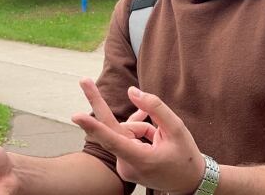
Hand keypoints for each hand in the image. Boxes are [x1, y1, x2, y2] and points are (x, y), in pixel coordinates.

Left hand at [71, 79, 204, 193]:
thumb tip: (131, 91)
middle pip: (110, 129)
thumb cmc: (185, 156)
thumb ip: (155, 108)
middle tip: (83, 81)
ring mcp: (124, 167)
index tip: (76, 116)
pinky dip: (137, 132)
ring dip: (139, 127)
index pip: (113, 140)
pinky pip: (125, 139)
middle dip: (99, 104)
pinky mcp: (124, 165)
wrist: (188, 183)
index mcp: (142, 159)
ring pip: (123, 132)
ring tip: (160, 137)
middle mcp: (127, 165)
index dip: (94, 127)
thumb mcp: (177, 128)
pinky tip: (153, 135)